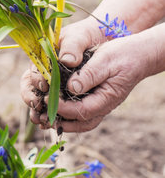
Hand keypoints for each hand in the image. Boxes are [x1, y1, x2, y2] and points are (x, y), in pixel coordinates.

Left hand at [22, 24, 158, 131]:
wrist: (138, 54)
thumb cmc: (122, 54)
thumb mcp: (105, 60)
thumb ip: (90, 75)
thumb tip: (72, 88)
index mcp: (106, 98)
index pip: (82, 111)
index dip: (62, 108)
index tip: (46, 100)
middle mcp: (102, 105)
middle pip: (80, 123)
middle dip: (59, 122)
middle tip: (40, 117)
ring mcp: (99, 104)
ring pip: (79, 121)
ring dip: (60, 121)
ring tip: (41, 116)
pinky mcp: (93, 98)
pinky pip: (78, 112)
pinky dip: (64, 113)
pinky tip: (50, 106)